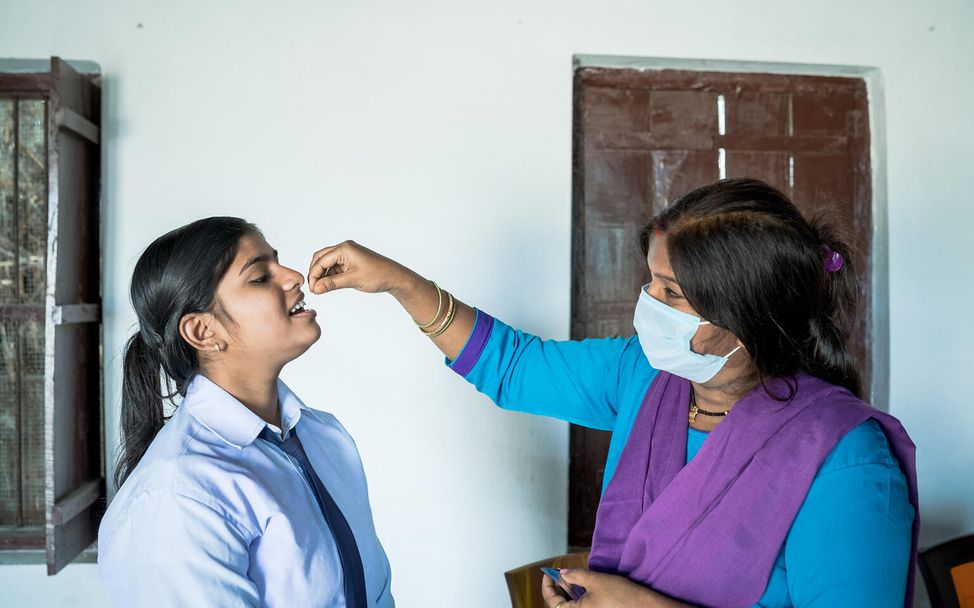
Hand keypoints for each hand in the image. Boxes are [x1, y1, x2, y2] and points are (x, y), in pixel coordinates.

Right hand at [307, 240, 414, 295]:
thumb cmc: (378, 275)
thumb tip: (316, 289)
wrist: (394, 277)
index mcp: (344, 249)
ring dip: (322, 275)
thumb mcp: (352, 280)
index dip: (314, 275)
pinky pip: (335, 267)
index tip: (312, 289)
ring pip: (327, 263)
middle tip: (314, 289)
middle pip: (321, 258)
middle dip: (315, 273)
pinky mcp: (350, 261)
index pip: (321, 260)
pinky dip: (330, 276)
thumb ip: (332, 284)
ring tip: (320, 289)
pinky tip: (328, 285)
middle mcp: (344, 248)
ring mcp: (347, 254)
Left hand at [542, 569, 688, 607]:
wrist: (644, 607)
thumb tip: (562, 573)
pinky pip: (582, 606)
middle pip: (561, 604)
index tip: (547, 572)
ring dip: (568, 591)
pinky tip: (581, 585)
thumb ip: (575, 576)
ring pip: (572, 605)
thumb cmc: (619, 595)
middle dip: (558, 587)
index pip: (552, 601)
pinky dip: (579, 596)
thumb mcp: (594, 580)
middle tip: (558, 573)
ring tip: (569, 576)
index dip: (547, 585)